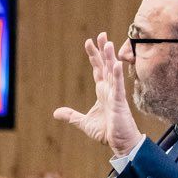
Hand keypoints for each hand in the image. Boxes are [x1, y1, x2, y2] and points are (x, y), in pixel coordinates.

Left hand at [54, 33, 143, 157]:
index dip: (94, 57)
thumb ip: (71, 116)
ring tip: (108, 43)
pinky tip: (116, 64)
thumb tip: (56, 113)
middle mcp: (110, 90)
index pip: (98, 70)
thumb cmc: (107, 132)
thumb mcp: (84, 123)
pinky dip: (117, 75)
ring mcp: (115, 94)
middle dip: (102, 51)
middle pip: (106, 66)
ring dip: (110, 58)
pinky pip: (118, 86)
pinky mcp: (119, 103)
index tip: (90, 42)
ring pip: (112, 72)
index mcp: (103, 92)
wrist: (120, 143)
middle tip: (100, 35)